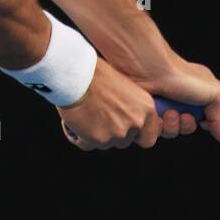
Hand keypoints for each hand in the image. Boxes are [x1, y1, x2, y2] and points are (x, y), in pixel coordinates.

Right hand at [55, 56, 171, 150]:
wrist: (78, 75)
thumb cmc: (97, 75)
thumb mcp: (124, 88)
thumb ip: (130, 109)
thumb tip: (127, 124)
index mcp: (146, 108)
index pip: (148, 138)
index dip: (135, 136)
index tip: (124, 130)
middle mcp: (136, 122)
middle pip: (125, 141)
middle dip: (112, 134)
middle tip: (98, 119)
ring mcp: (118, 133)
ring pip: (105, 144)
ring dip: (94, 134)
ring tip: (82, 115)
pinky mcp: (99, 139)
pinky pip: (86, 144)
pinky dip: (77, 136)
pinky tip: (70, 123)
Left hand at [108, 46, 219, 142]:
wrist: (151, 72)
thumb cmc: (179, 74)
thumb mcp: (213, 92)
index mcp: (198, 94)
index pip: (204, 119)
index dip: (204, 123)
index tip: (203, 121)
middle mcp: (180, 101)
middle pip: (186, 128)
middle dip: (186, 124)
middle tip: (184, 114)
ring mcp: (163, 107)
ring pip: (170, 132)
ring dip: (172, 125)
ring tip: (170, 111)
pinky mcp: (148, 113)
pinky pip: (154, 132)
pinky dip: (157, 125)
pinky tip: (158, 113)